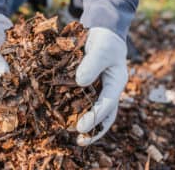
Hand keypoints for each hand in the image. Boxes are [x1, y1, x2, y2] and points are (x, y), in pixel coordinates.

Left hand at [75, 27, 127, 145]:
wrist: (101, 34)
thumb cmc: (105, 40)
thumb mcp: (102, 48)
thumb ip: (93, 64)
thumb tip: (80, 82)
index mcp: (116, 84)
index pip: (108, 105)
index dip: (95, 118)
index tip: (81, 128)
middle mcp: (106, 91)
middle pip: (103, 116)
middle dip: (92, 130)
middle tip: (78, 139)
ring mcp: (95, 90)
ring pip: (90, 110)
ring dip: (81, 122)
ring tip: (66, 130)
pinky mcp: (84, 86)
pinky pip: (77, 99)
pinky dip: (70, 107)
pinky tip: (58, 112)